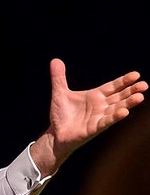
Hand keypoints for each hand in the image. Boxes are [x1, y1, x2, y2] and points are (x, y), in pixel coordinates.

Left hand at [31, 58, 147, 175]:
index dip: (124, 81)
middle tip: (144, 85)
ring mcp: (98, 118)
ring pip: (116, 109)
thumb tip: (55, 60)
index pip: (113, 86)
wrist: (54, 134)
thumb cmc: (61, 115)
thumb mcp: (59, 93)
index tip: (136, 75)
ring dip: (128, 104)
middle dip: (131, 91)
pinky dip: (114, 117)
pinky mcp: (93, 129)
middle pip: (119, 97)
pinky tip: (124, 112)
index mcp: (95, 96)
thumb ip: (58, 77)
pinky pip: (106, 122)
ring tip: (140, 97)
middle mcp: (100, 106)